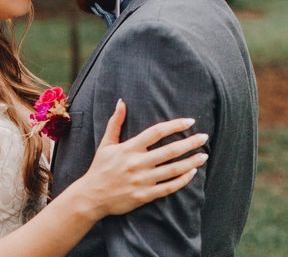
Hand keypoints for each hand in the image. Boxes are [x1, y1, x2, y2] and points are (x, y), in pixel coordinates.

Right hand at [77, 99, 207, 218]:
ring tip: (203, 155)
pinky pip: (169, 187)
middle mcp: (137, 163)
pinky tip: (192, 173)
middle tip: (204, 137)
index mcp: (129, 148)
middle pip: (169, 150)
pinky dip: (182, 180)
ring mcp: (143, 180)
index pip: (156, 132)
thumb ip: (115, 122)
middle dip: (190, 143)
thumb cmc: (100, 167)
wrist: (92, 196)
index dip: (174, 125)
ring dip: (191, 162)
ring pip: (173, 169)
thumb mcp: (106, 143)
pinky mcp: (145, 195)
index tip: (190, 121)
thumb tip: (121, 102)